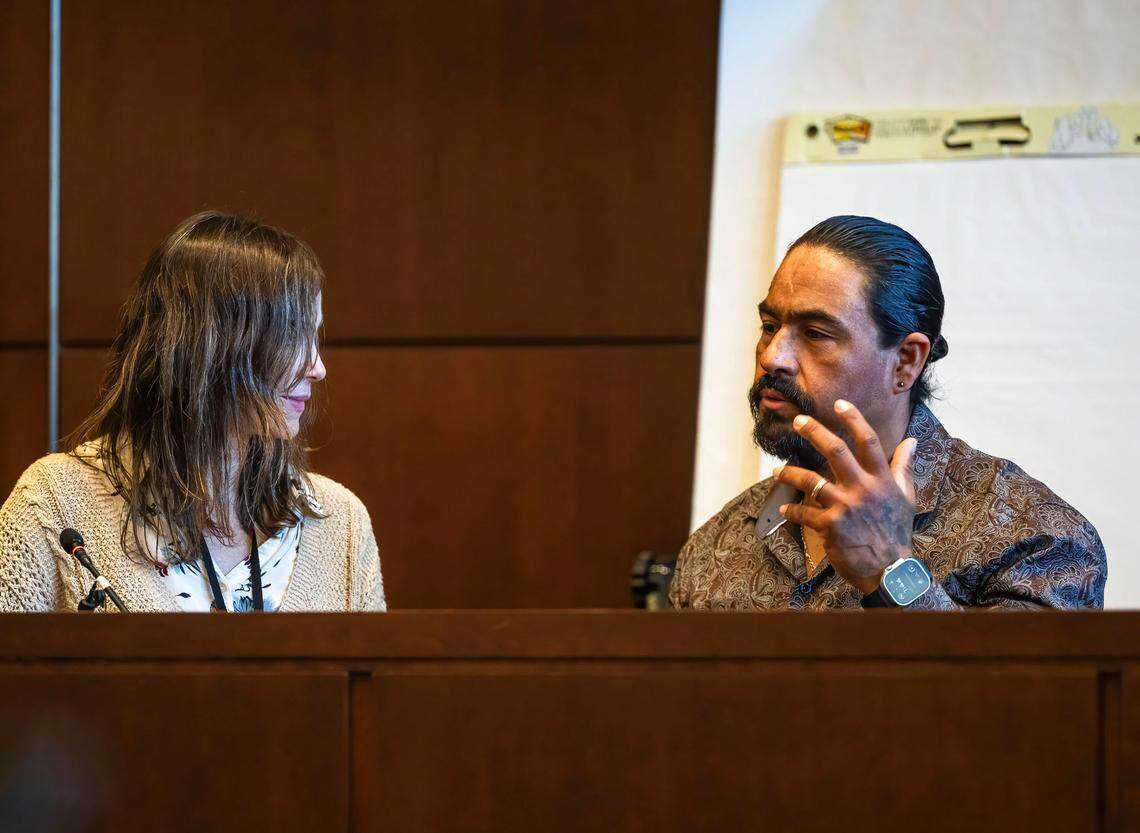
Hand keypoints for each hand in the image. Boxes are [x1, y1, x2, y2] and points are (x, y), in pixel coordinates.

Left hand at [773, 399, 916, 594]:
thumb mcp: (905, 497)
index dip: (853, 420)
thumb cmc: (897, 532)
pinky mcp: (830, 526)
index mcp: (881, 480)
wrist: (890, 570)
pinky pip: (804, 513)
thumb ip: (903, 467)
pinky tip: (785, 510)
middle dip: (814, 432)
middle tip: (798, 422)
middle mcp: (863, 489)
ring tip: (777, 471)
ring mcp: (845, 507)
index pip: (868, 441)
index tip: (838, 404)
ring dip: (790, 473)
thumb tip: (911, 441)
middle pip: (835, 451)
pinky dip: (792, 511)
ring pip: (811, 480)